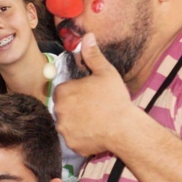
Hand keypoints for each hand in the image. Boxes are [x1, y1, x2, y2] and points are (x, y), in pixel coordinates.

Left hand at [53, 33, 135, 156]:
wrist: (123, 128)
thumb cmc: (114, 98)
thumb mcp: (105, 72)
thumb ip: (93, 55)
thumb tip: (87, 36)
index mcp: (63, 92)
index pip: (62, 91)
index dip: (75, 92)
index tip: (88, 95)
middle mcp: (58, 111)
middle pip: (62, 108)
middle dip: (74, 107)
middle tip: (93, 108)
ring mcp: (63, 129)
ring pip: (67, 124)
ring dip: (76, 122)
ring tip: (95, 120)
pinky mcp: (71, 144)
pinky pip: (73, 139)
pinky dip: (81, 137)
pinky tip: (95, 132)